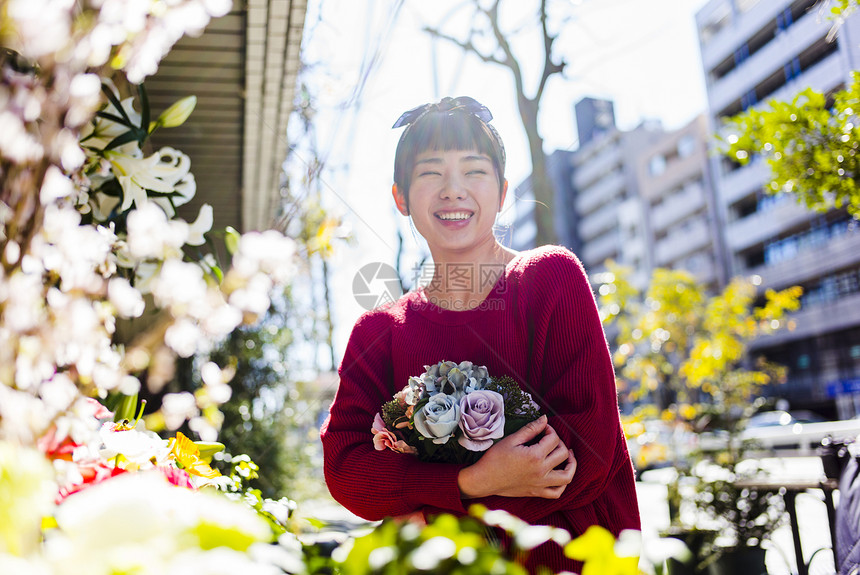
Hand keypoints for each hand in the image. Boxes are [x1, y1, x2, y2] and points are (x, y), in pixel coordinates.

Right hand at [457, 415, 576, 498]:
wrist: (484, 479)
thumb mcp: (511, 439)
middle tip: (550, 438)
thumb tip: (545, 419)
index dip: (550, 430)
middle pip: (563, 454)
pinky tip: (560, 474)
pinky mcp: (537, 492)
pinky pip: (557, 493)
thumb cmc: (495, 458)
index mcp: (535, 456)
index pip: (553, 439)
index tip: (543, 428)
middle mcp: (541, 471)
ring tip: (568, 456)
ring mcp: (540, 484)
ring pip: (567, 476)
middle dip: (560, 442)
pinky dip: (563, 485)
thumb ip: (531, 429)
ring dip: (571, 464)